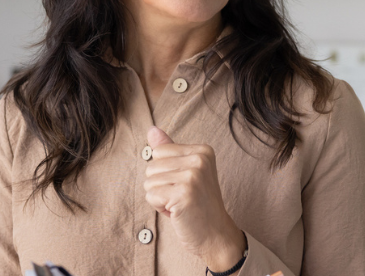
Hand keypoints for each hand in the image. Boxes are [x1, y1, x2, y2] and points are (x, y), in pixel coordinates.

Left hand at [143, 127, 246, 271]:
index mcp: (202, 150)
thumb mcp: (186, 173)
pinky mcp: (183, 193)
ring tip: (180, 204)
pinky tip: (177, 211)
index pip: (159, 151)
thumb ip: (169, 151)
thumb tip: (152, 130)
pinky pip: (151, 195)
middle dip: (160, 186)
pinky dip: (159, 208)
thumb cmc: (198, 205)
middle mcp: (199, 159)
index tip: (184, 185)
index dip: (165, 172)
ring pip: (149, 181)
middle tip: (182, 197)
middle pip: (151, 166)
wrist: (215, 234)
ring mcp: (193, 176)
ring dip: (160, 198)